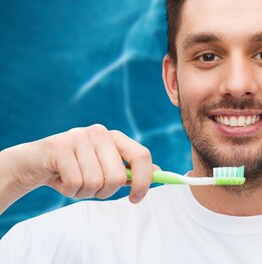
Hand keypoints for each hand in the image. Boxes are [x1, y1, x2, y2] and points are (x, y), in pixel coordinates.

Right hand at [2, 124, 154, 206]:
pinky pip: (74, 183)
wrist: (32, 164)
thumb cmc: (74, 168)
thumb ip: (129, 170)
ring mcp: (79, 137)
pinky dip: (67, 190)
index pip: (142, 155)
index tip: (136, 198)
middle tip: (90, 189)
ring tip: (72, 182)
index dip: (143, 180)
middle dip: (104, 192)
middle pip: (117, 176)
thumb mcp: (104, 168)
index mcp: (115, 137)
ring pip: (95, 182)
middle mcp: (100, 133)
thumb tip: (159, 173)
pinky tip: (60, 180)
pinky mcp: (59, 147)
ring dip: (83, 192)